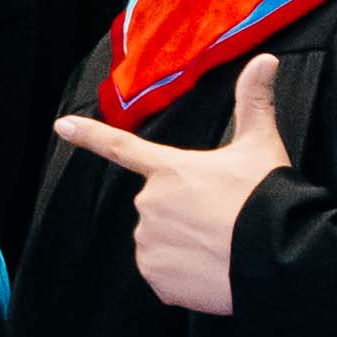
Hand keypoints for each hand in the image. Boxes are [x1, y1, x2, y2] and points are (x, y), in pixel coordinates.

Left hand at [55, 45, 291, 311]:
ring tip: (220, 246)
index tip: (61, 126)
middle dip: (184, 215)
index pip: (121, 146)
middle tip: (222, 220)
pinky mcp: (156, 278)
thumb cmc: (266, 197)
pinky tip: (212, 272)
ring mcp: (149, 243)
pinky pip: (165, 276)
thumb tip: (266, 58)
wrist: (275, 253)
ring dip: (183, 247)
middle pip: (159, 207)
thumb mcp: (260, 145)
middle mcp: (149, 204)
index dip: (89, 135)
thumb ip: (254, 101)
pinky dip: (184, 277)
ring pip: (160, 243)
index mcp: (168, 169)